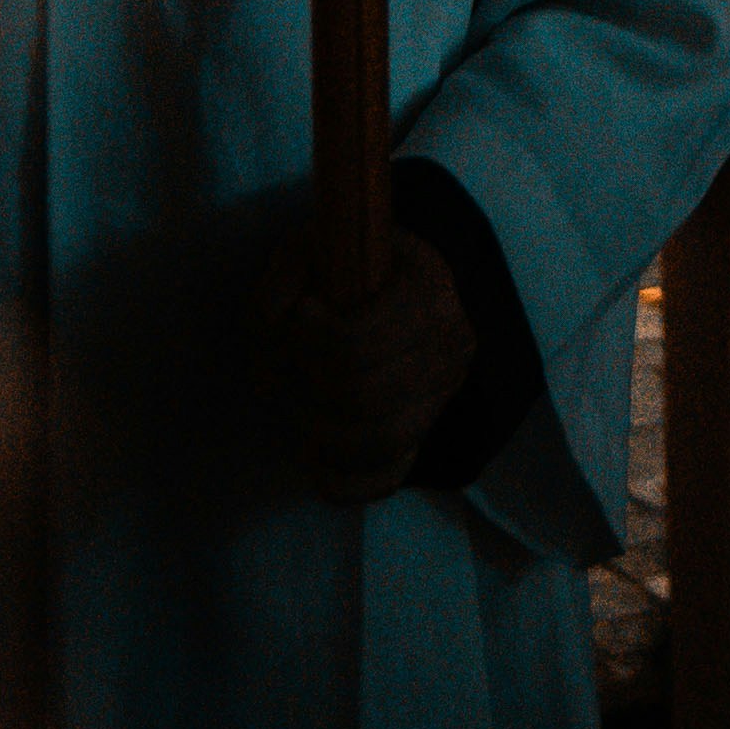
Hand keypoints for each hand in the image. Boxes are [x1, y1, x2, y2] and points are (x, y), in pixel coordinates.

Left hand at [255, 221, 476, 502]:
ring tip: (299, 401)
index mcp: (431, 291)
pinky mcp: (421, 439)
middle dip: (311, 385)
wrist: (396, 289)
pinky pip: (380, 481)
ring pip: (375, 442)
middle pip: (362, 395)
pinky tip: (310, 450)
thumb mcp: (314, 247)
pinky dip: (337, 477)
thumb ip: (284, 278)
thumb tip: (279, 324)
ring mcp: (440, 400)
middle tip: (292, 362)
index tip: (301, 315)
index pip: (358, 343)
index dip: (311, 338)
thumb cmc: (347, 268)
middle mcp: (450, 349)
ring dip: (319, 429)